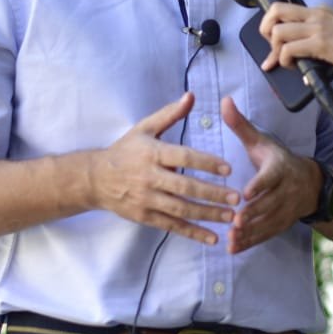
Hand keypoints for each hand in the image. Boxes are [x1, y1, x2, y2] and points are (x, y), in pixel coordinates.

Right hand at [85, 92, 239, 245]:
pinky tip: (212, 238)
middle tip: (237, 198)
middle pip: (185, 187)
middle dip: (212, 194)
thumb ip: (170, 114)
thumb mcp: (145, 128)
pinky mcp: (145, 217)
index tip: (228, 168)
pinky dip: (193, 233)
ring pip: (181, 210)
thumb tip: (191, 96)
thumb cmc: (125, 150)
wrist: (96, 179)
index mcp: (153, 153)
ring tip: (232, 217)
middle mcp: (150, 178)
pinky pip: (172, 226)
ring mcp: (147, 200)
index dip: (206, 163)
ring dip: (208, 215)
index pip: (184, 158)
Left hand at [222, 96, 320, 253]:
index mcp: (279, 168)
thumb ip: (241, 125)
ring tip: (232, 236)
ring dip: (251, 231)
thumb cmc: (277, 159)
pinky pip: (267, 234)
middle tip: (236, 220)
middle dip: (253, 213)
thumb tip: (224, 101)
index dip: (260, 185)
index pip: (271, 177)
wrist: (310, 183)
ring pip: (268, 222)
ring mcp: (285, 209)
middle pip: (270, 203)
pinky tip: (234, 247)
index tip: (245, 193)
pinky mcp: (282, 224)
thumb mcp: (261, 141)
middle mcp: (286, 190)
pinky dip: (251, 242)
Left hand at [258, 2, 332, 73]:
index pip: (285, 8)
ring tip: (285, 61)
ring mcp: (317, 28)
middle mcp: (315, 14)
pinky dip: (285, 59)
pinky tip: (293, 66)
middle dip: (264, 29)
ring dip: (275, 49)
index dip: (273, 22)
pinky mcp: (320, 43)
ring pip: (278, 31)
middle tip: (270, 47)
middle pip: (275, 10)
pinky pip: (289, 49)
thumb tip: (303, 59)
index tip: (273, 40)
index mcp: (319, 11)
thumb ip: (318, 39)